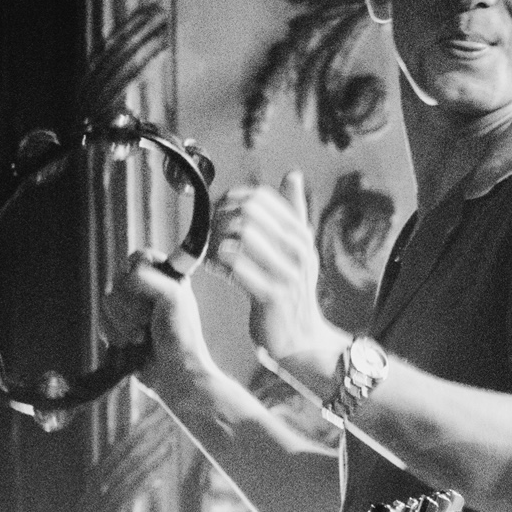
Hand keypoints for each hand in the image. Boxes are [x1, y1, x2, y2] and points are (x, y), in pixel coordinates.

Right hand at [103, 250, 213, 401]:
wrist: (173, 374)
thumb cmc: (180, 338)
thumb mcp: (173, 300)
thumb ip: (151, 279)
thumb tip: (128, 275)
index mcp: (167, 279)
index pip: (141, 257)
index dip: (137, 269)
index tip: (144, 286)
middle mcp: (148, 291)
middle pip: (118, 280)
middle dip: (129, 305)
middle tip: (147, 321)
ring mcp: (131, 310)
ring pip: (107, 301)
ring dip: (122, 323)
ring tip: (141, 337)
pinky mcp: (118, 328)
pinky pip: (101, 320)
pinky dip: (113, 333)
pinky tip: (129, 345)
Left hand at [210, 170, 339, 385]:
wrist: (301, 337)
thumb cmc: (291, 289)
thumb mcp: (298, 248)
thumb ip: (294, 211)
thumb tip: (293, 174)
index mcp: (300, 233)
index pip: (259, 197)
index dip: (231, 200)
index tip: (219, 215)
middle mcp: (298, 248)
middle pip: (247, 213)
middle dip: (220, 219)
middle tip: (210, 235)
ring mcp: (287, 272)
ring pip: (239, 237)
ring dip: (216, 242)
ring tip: (213, 253)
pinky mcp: (272, 295)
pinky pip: (236, 267)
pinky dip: (219, 265)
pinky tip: (216, 270)